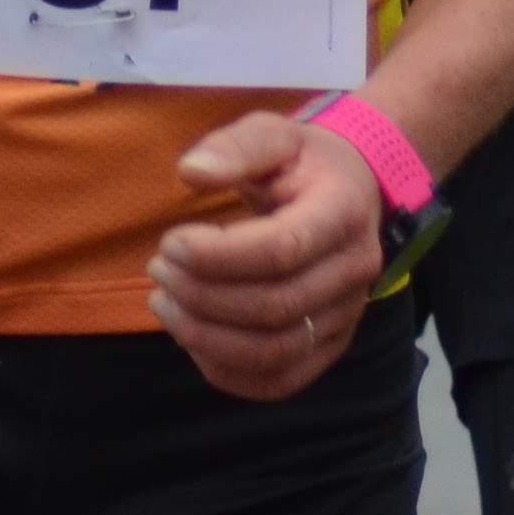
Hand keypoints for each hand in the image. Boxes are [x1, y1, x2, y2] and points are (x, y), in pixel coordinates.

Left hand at [153, 116, 387, 396]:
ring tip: (164, 302)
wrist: (352, 191)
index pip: (281, 251)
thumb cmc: (301, 163)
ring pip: (275, 352)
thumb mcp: (272, 134)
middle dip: (201, 295)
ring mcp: (348, 315)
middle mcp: (355, 270)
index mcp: (343, 212)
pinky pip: (281, 380)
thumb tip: (191, 173)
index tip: (170, 242)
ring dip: (206, 336)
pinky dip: (228, 372)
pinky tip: (191, 338)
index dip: (216, 256)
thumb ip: (234, 148)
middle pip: (274, 306)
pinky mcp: (331, 345)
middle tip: (158, 269)